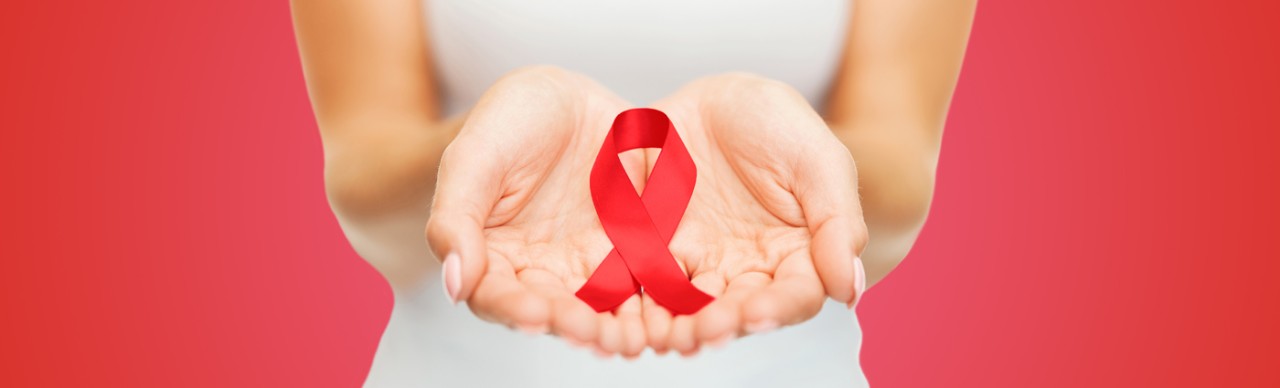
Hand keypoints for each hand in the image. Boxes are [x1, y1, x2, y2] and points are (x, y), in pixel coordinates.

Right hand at [425, 66, 654, 356]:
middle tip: (592, 333)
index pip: (497, 296)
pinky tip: (672, 308)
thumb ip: (456, 217)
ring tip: (633, 336)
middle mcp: (542, 274)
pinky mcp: (635, 253)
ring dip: (618, 327)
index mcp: (493, 259)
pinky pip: (649, 283)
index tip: (536, 314)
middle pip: (555, 312)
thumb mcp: (475, 157)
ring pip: (605, 308)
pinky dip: (659, 301)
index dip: (514, 308)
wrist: (566, 99)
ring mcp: (591, 267)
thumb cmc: (506, 124)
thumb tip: (455, 284)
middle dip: (574, 326)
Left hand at [642, 73, 869, 354]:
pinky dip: (640, 304)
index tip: (758, 313)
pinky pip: (645, 283)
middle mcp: (749, 270)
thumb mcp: (818, 160)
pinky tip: (633, 313)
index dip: (779, 308)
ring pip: (692, 307)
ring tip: (670, 333)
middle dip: (724, 323)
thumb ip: (837, 222)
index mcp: (798, 254)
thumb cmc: (778, 123)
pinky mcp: (654, 251)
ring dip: (681, 325)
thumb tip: (849, 292)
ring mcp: (700, 263)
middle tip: (706, 330)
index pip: (796, 294)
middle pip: (740, 310)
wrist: (715, 98)